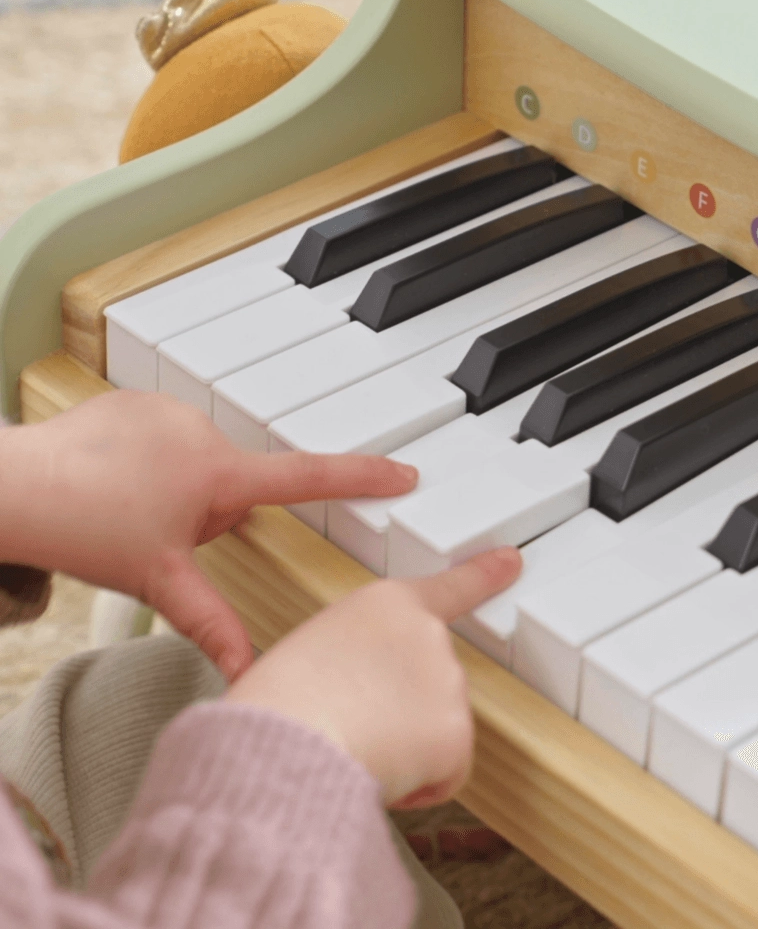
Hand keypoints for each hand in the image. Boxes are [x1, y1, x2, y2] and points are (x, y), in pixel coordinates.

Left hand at [0, 391, 417, 679]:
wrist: (16, 487)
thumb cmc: (85, 527)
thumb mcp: (159, 583)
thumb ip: (213, 625)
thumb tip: (247, 675)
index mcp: (220, 474)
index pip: (308, 477)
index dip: (362, 479)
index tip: (402, 473)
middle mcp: (202, 432)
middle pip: (237, 483)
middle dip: (214, 510)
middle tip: (166, 530)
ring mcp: (169, 411)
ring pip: (201, 461)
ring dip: (183, 486)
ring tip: (136, 506)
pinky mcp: (139, 401)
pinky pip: (169, 435)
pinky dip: (155, 459)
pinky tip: (121, 478)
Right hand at [226, 547, 522, 807]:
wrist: (285, 741)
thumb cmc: (280, 702)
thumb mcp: (315, 649)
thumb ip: (362, 654)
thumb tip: (371, 695)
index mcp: (386, 604)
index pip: (448, 586)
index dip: (483, 574)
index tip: (510, 561)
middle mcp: (428, 634)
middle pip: (431, 683)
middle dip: (402, 711)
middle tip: (350, 719)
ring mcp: (448, 681)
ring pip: (436, 732)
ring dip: (405, 750)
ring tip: (353, 742)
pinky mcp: (457, 733)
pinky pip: (444, 774)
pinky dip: (417, 787)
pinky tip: (379, 772)